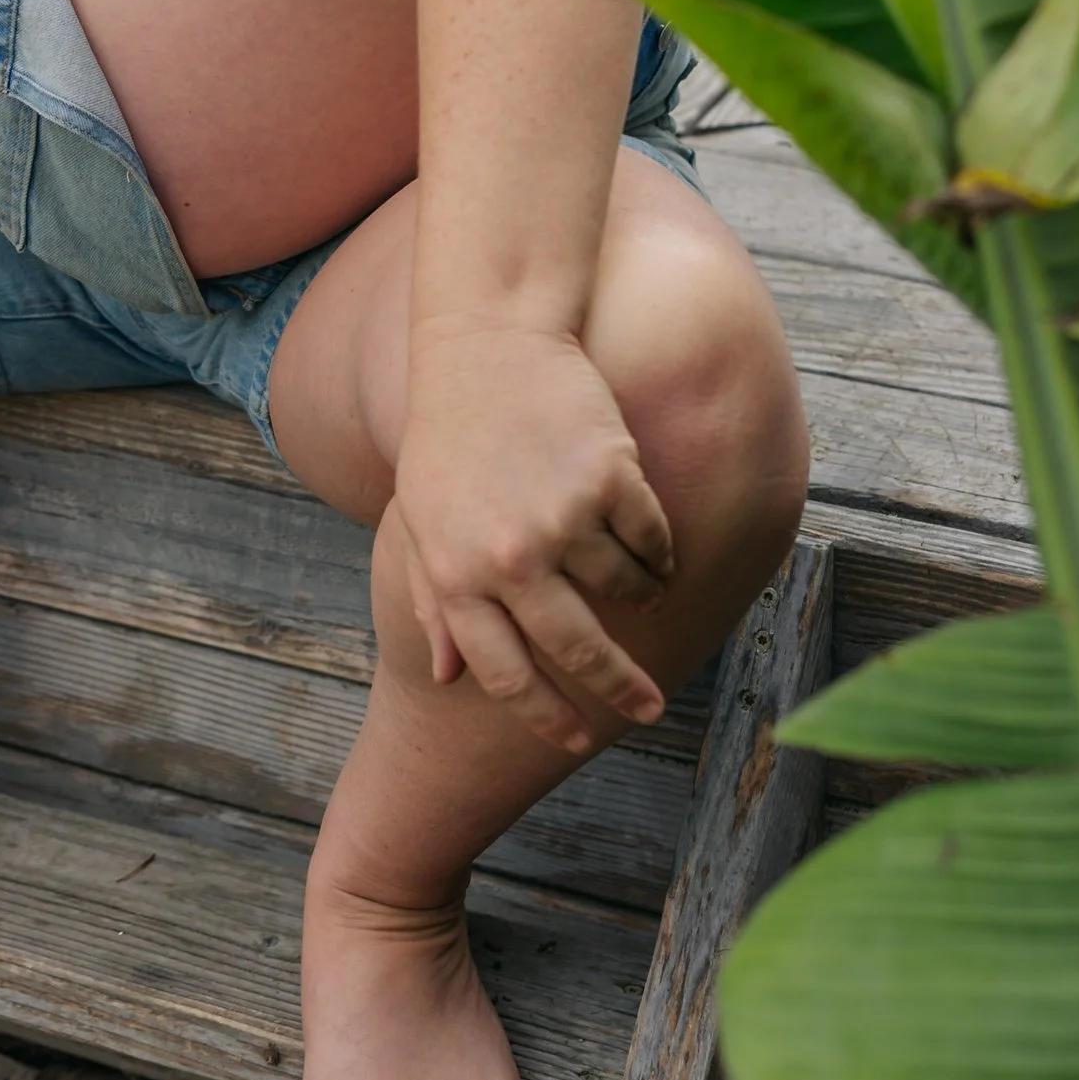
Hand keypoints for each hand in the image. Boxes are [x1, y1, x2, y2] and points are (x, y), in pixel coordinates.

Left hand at [392, 319, 675, 751]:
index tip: (575, 739)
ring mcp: (562, 518)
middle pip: (577, 649)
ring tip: (642, 586)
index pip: (504, 672)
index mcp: (455, 574)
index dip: (545, 714)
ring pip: (626, 591)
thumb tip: (444, 676)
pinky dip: (660, 552)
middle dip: (618, 690)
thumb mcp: (419, 520)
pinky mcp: (611, 478)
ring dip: (640, 597)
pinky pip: (653, 542)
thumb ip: (431, 599)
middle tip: (647, 711)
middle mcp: (508, 556)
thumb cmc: (448, 433)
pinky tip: (653, 543)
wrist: (488, 340)